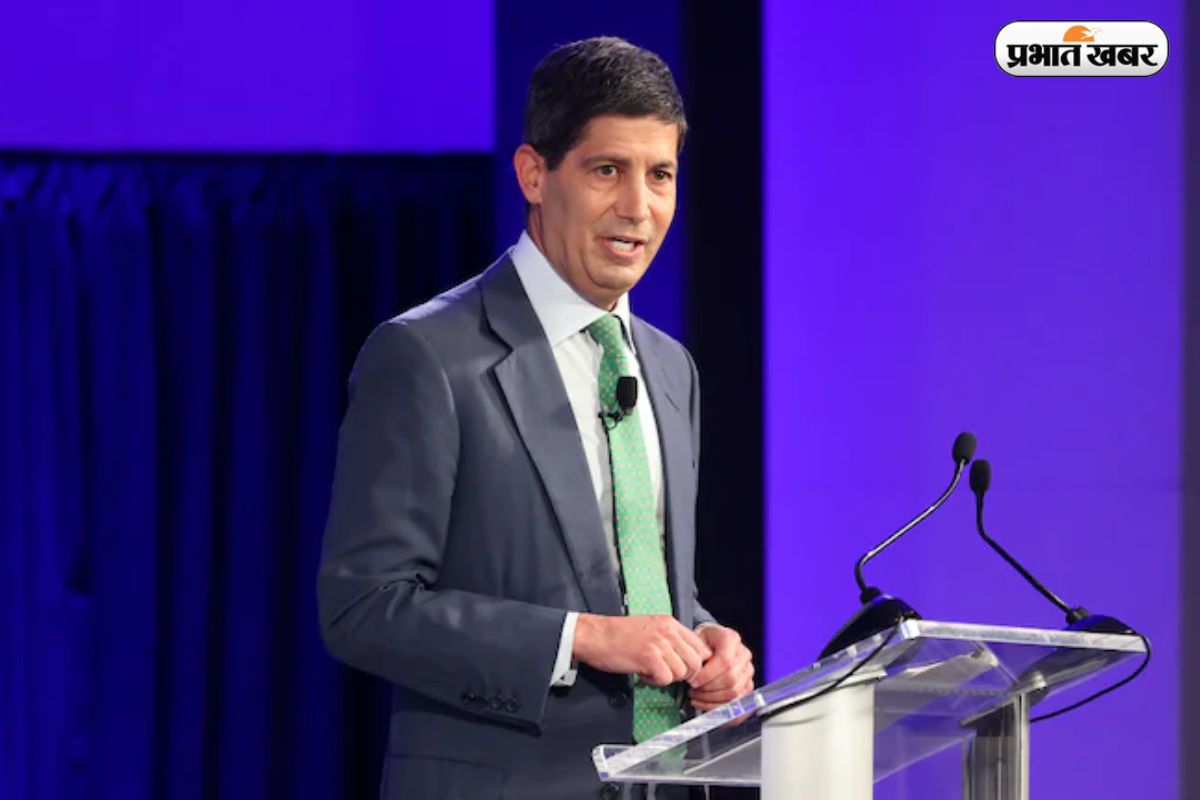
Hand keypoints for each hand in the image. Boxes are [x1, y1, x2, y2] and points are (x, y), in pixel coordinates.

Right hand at [573, 613, 713, 686]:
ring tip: (650, 670)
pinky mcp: (649, 657)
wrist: (595, 635)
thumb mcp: (651, 628)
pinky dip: (654, 681)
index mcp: (670, 623)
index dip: (695, 663)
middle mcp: (668, 631)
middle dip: (683, 673)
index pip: (700, 646)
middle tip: (666, 673)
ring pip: (681, 672)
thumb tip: (689, 658)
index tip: (683, 669)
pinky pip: (665, 679)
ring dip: (666, 677)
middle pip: (695, 662)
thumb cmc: (619, 635)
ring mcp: (659, 644)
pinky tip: (643, 674)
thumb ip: (671, 639)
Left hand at [688, 625, 754, 711]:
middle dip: (708, 689)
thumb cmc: (701, 643)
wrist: (709, 644)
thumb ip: (696, 653)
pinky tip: (703, 704)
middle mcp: (744, 655)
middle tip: (692, 690)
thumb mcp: (695, 640)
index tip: (692, 680)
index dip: (707, 674)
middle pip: (730, 678)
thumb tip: (695, 672)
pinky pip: (735, 703)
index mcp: (731, 638)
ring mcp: (748, 672)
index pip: (725, 661)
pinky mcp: (747, 687)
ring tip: (695, 696)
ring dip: (711, 699)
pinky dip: (717, 707)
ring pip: (733, 692)